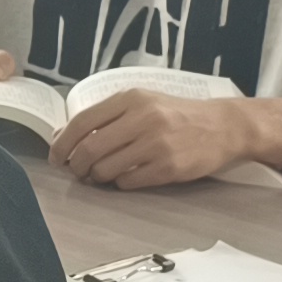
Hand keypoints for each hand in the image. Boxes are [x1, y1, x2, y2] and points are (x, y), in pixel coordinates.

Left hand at [51, 84, 261, 190]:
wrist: (225, 126)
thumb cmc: (177, 115)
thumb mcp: (144, 103)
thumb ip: (107, 116)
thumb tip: (63, 136)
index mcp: (131, 99)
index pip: (82, 122)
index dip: (62, 143)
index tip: (56, 157)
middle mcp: (143, 118)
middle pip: (89, 149)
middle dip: (76, 166)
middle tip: (77, 172)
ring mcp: (156, 144)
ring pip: (105, 169)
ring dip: (97, 177)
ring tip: (103, 175)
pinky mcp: (168, 167)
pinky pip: (128, 182)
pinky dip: (121, 183)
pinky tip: (128, 177)